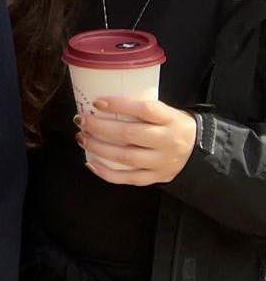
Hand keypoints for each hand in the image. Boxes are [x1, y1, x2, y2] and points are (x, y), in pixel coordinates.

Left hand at [76, 96, 196, 185]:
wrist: (199, 149)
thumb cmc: (171, 124)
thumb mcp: (164, 111)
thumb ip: (140, 108)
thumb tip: (99, 103)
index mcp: (170, 119)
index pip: (145, 110)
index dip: (119, 105)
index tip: (96, 102)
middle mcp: (168, 141)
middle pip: (130, 134)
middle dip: (99, 127)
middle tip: (80, 120)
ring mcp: (162, 162)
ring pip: (126, 157)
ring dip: (98, 148)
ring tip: (81, 138)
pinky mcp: (157, 177)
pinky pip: (129, 178)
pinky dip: (106, 173)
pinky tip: (90, 163)